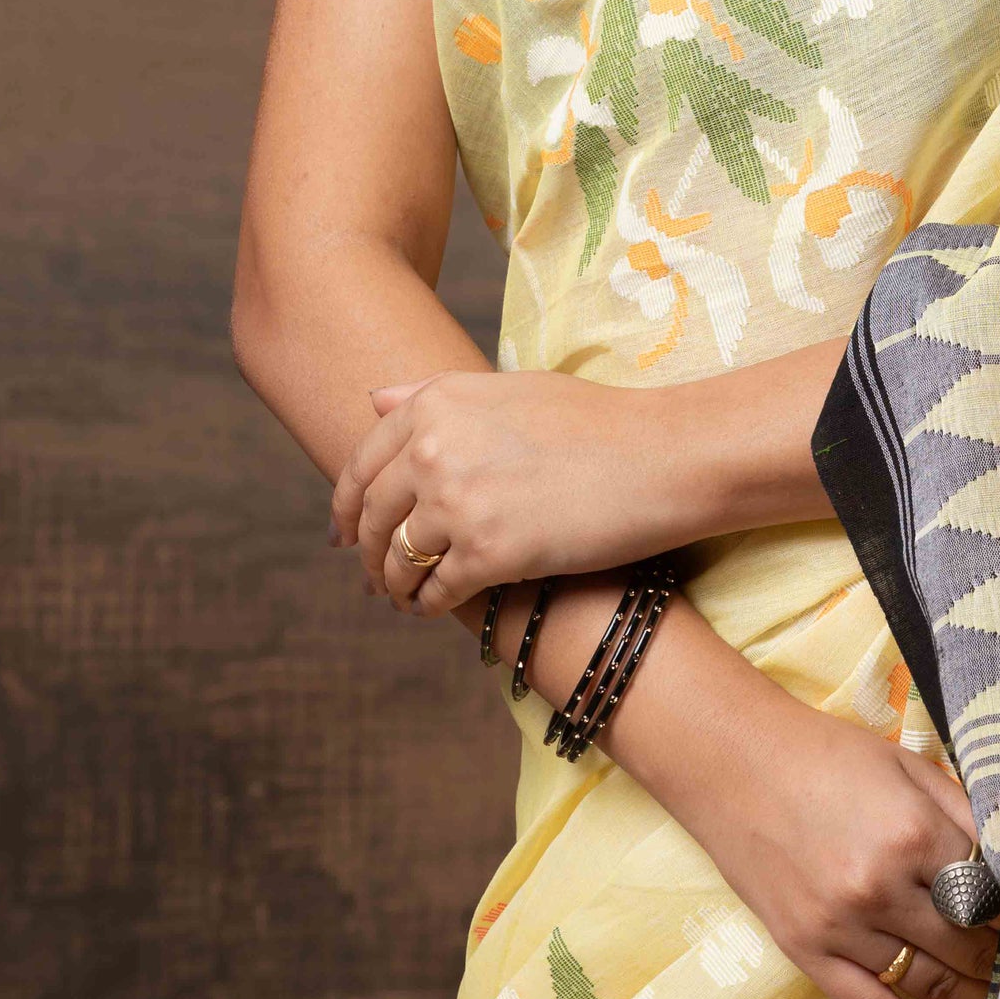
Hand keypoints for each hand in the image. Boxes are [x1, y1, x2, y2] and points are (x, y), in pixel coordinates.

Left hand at [332, 369, 653, 611]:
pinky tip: (434, 609)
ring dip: (394, 585)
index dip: (344, 507)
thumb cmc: (594, 420)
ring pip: (397, 559)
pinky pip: (436, 591)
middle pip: (371, 516)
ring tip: (403, 598)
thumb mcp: (507, 388)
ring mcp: (458, 502)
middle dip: (365, 553)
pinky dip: (428, 605)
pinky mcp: (489, 554)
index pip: (362, 465)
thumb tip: (372, 402)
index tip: (340, 533)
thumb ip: (434, 393)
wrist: (659, 456)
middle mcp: (434, 448)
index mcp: (436, 403)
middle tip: (370, 576)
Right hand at [637, 654, 999, 998]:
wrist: (732, 762)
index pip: (990, 893)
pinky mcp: (808, 954)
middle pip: (967, 943)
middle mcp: (882, 889)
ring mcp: (842, 928)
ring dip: (975, 997)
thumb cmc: (826, 754)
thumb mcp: (907, 764)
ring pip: (931, 981)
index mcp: (913, 833)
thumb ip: (964, 811)